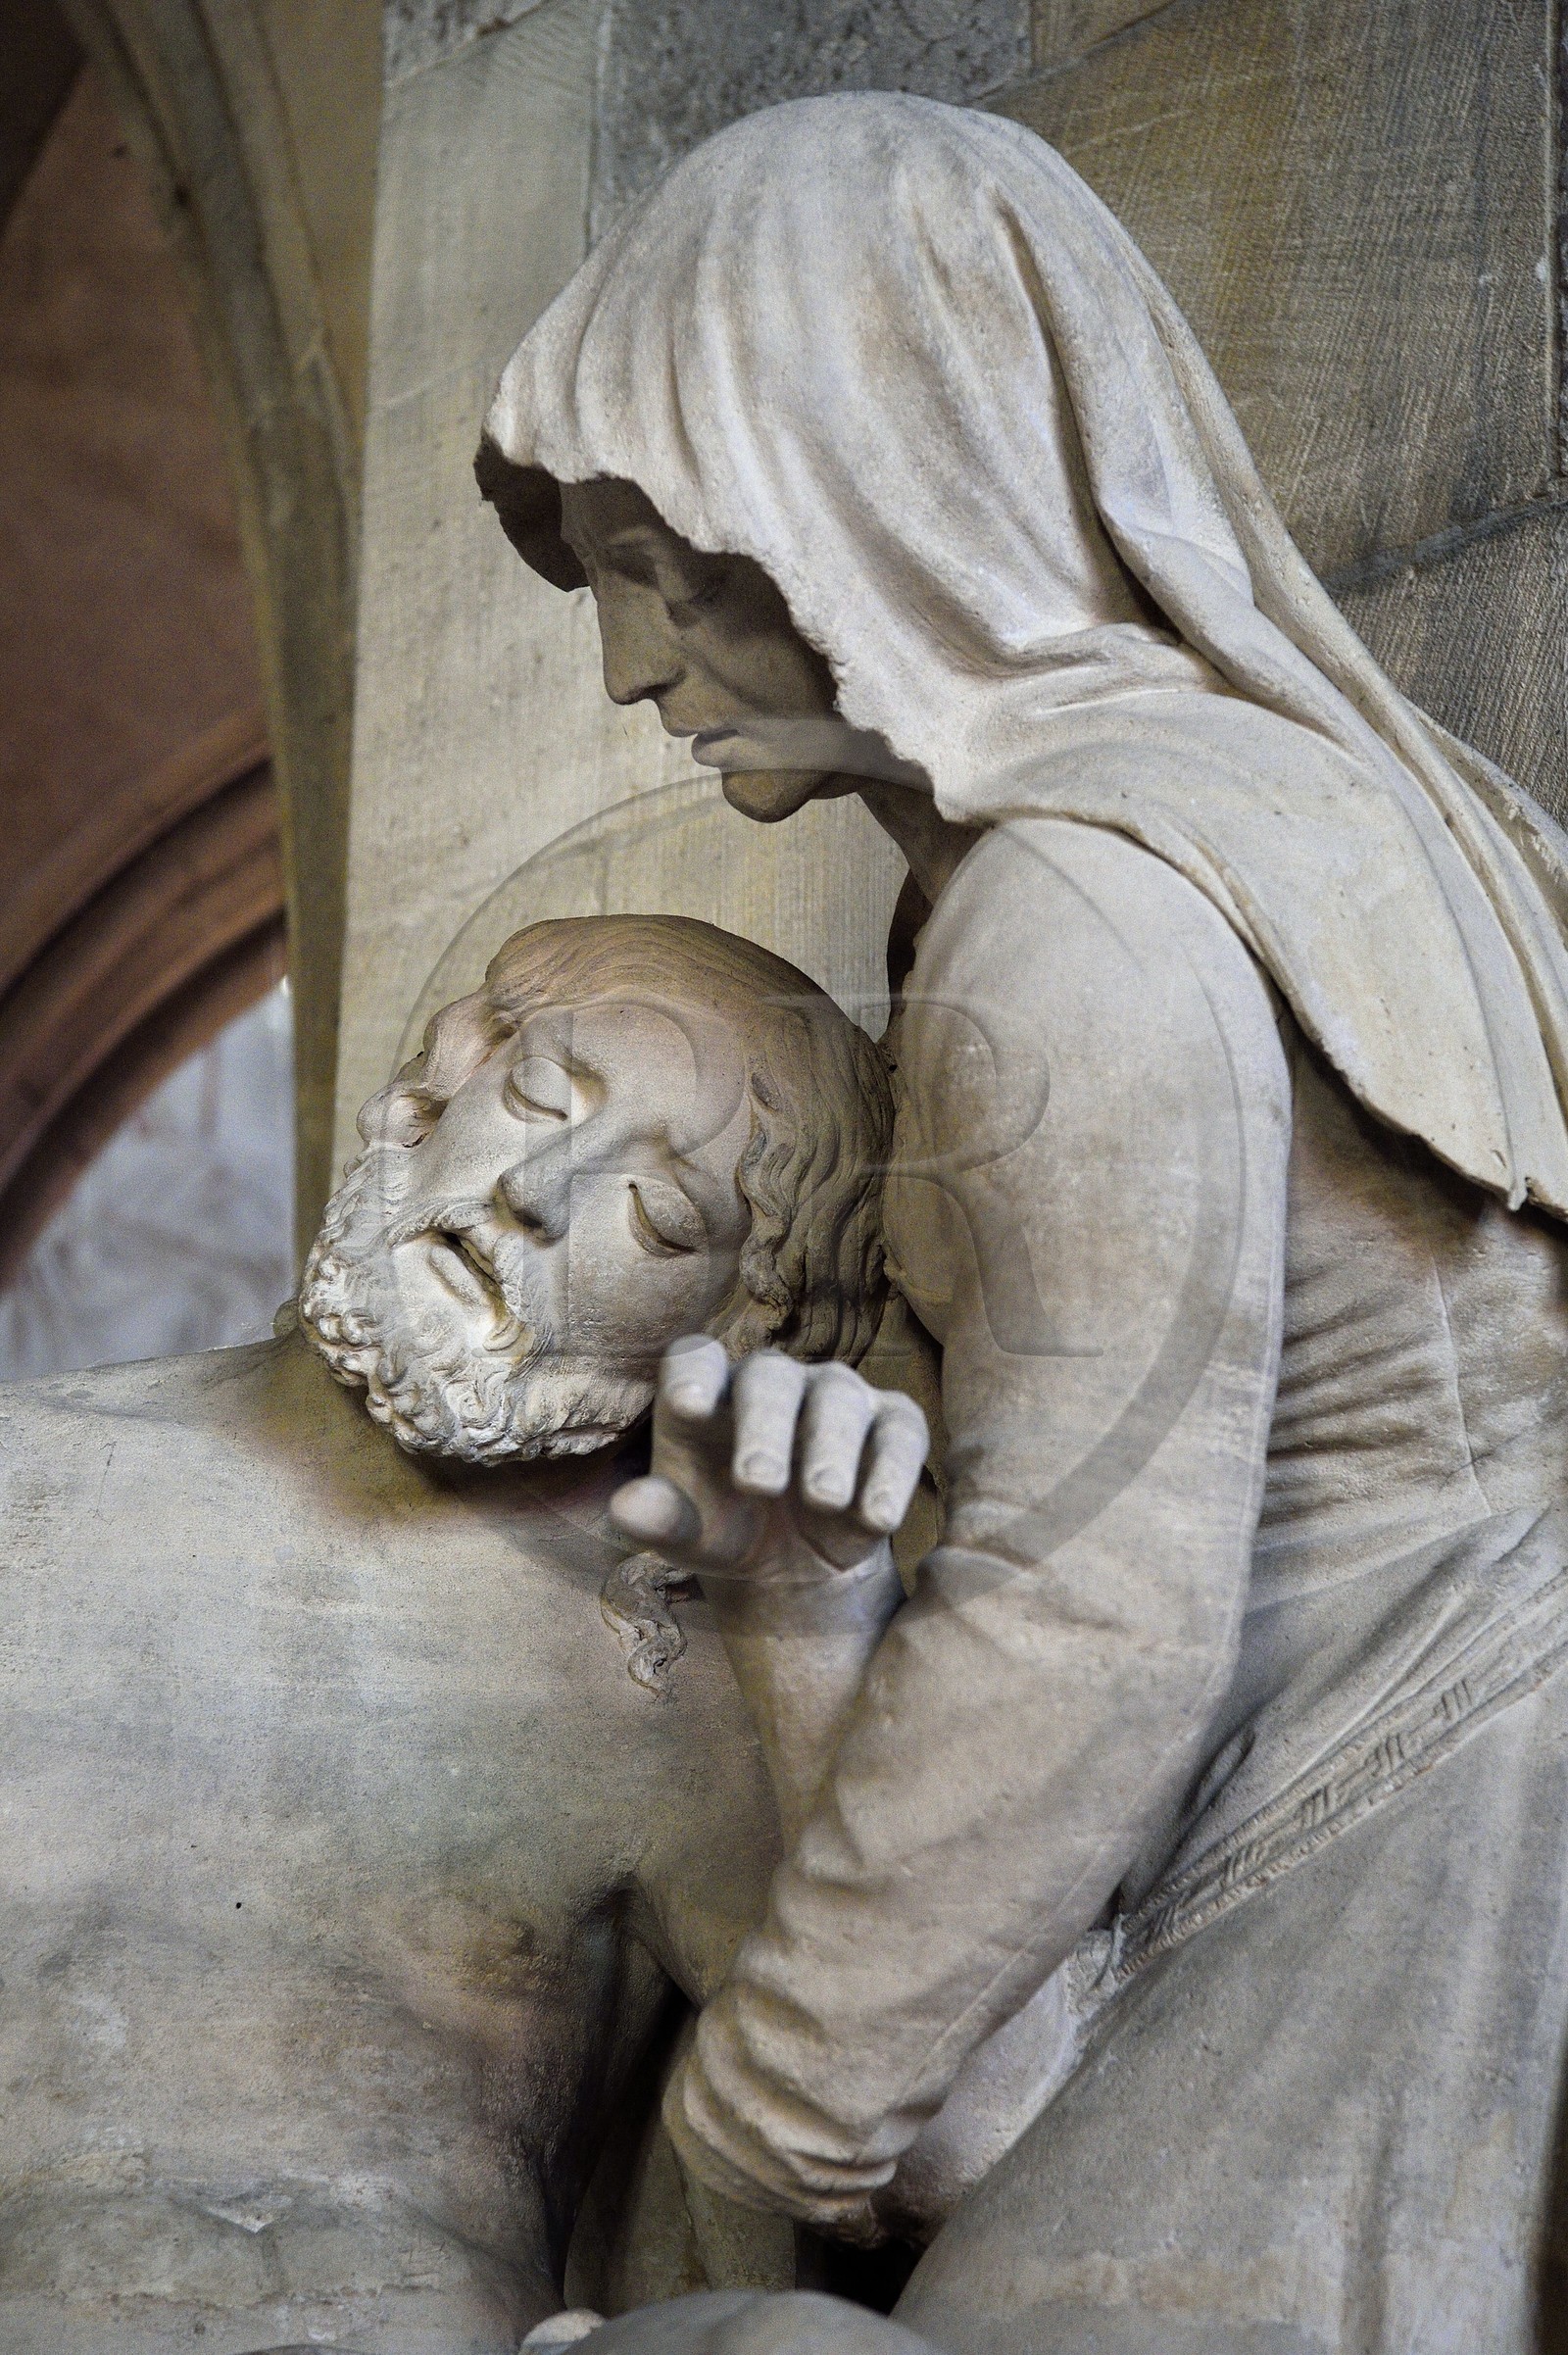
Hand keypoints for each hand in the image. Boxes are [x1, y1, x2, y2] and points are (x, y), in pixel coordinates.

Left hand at [610, 1337, 929, 1585]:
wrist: (797, 1565)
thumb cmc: (726, 1529)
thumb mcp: (688, 1536)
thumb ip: (659, 1519)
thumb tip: (625, 1508)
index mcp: (707, 1392)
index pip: (695, 1358)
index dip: (693, 1374)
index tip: (688, 1404)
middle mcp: (772, 1381)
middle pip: (769, 1378)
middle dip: (765, 1426)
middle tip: (758, 1484)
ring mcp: (836, 1396)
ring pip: (837, 1398)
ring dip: (830, 1448)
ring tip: (822, 1500)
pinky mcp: (893, 1424)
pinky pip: (899, 1431)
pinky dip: (891, 1473)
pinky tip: (876, 1519)